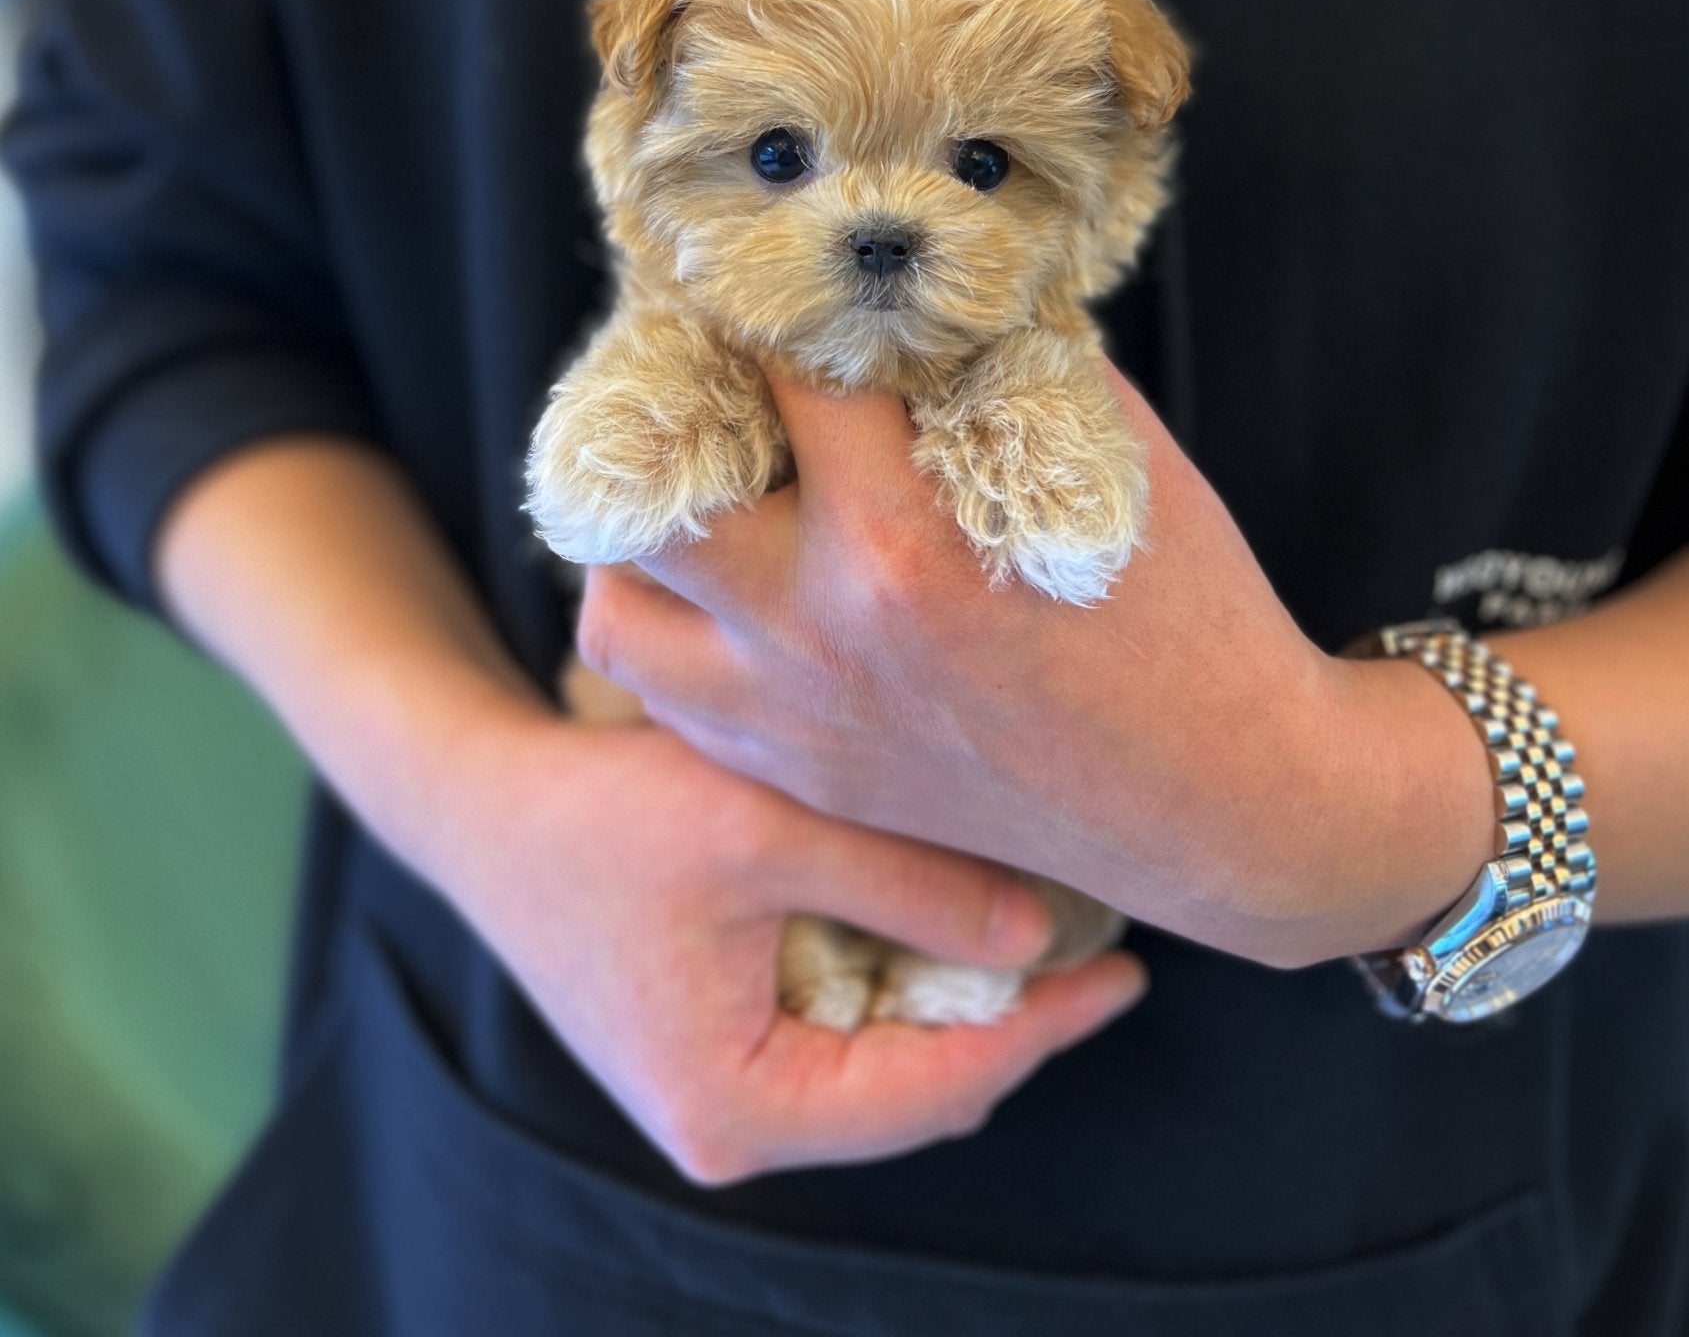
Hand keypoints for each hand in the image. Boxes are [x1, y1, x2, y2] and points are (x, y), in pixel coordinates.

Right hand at [430, 716, 1146, 1184]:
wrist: (483, 810)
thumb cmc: (602, 815)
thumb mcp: (765, 829)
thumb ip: (907, 884)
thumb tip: (1047, 937)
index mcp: (740, 1107)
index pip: (936, 1086)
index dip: (1042, 1029)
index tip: (1130, 972)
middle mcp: (733, 1128)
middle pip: (920, 1090)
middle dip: (1011, 1016)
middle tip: (1100, 936)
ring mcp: (726, 1095)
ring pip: (890, 1062)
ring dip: (961, 993)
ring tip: (1047, 920)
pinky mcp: (722, 1046)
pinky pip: (846, 1029)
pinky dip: (903, 975)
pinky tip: (951, 911)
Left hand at [578, 367, 1495, 969]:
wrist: (1225, 803)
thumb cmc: (1190, 614)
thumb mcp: (1104, 455)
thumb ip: (998, 365)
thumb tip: (925, 297)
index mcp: (896, 540)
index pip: (780, 376)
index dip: (774, 305)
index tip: (770, 275)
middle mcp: (816, 634)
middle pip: (647, 494)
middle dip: (671, 417)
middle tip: (705, 379)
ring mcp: (794, 720)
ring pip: (618, 613)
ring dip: (641, 541)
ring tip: (691, 491)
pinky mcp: (802, 775)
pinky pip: (667, 698)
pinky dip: (676, 629)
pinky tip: (729, 589)